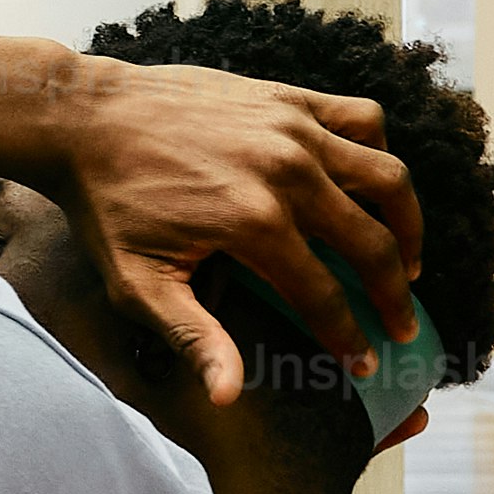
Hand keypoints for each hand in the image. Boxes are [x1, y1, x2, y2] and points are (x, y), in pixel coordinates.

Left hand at [43, 56, 425, 415]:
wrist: (84, 120)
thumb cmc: (106, 205)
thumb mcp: (138, 283)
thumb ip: (193, 337)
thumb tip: (229, 396)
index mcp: (254, 224)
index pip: (325, 296)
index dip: (352, 337)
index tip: (368, 363)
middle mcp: (287, 173)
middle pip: (373, 242)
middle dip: (396, 293)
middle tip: (402, 324)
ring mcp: (293, 128)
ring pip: (387, 177)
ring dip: (410, 223)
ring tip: (410, 258)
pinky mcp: (288, 97)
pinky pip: (362, 118)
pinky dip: (380, 149)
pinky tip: (372, 181)